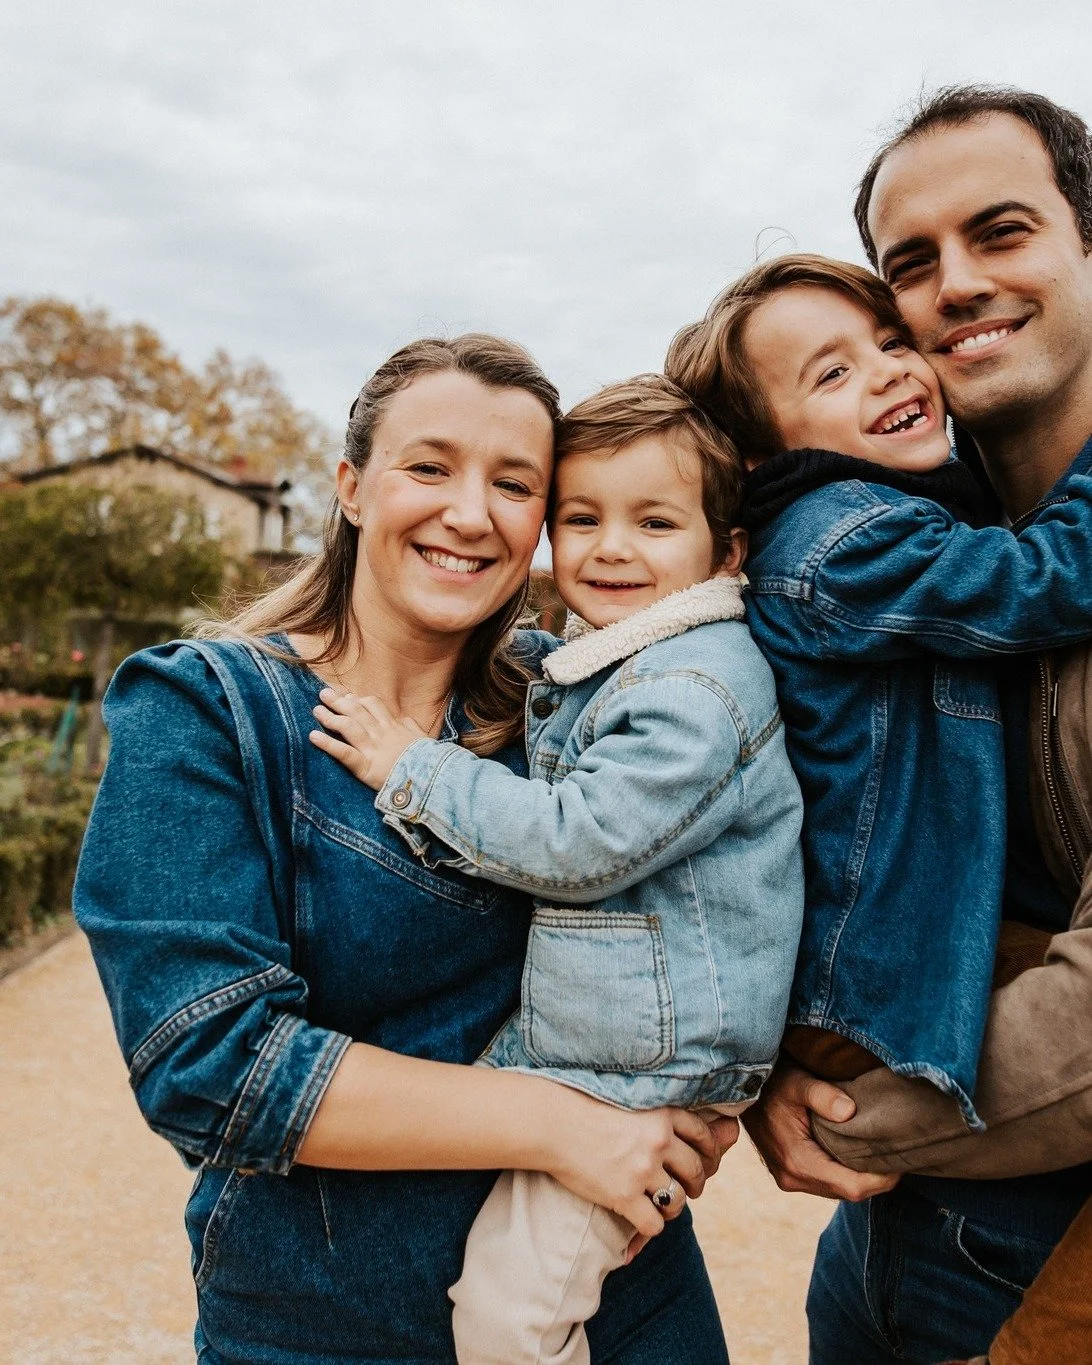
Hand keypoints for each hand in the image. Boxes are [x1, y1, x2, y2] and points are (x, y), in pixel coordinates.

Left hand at [309, 690, 427, 788]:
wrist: (433, 779)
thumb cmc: (430, 761)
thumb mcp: (423, 738)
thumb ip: (411, 727)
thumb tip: (403, 719)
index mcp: (395, 727)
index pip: (374, 706)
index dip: (358, 699)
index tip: (347, 695)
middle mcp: (381, 734)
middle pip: (357, 711)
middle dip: (339, 701)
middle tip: (324, 694)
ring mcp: (373, 749)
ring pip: (348, 727)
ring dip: (330, 717)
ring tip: (316, 711)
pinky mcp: (366, 768)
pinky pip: (344, 753)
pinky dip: (328, 744)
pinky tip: (313, 737)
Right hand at [544, 1089, 737, 1244]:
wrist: (551, 1124)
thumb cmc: (583, 1107)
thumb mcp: (628, 1100)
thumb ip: (655, 1113)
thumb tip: (680, 1124)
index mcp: (661, 1113)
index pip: (703, 1135)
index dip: (708, 1151)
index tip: (702, 1161)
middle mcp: (658, 1141)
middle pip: (696, 1170)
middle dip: (696, 1183)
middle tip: (689, 1189)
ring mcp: (641, 1170)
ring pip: (678, 1200)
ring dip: (674, 1207)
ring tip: (664, 1206)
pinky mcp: (624, 1196)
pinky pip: (654, 1224)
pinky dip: (651, 1227)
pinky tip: (641, 1221)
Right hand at [742, 1061, 899, 1201]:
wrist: (739, 1089)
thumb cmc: (770, 1082)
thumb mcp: (796, 1081)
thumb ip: (822, 1095)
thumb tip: (850, 1111)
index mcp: (798, 1162)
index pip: (852, 1187)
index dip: (882, 1180)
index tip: (901, 1162)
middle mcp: (793, 1178)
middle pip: (848, 1193)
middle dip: (876, 1179)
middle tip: (899, 1157)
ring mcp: (790, 1178)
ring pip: (839, 1190)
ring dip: (861, 1177)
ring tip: (883, 1155)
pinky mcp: (791, 1172)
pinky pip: (827, 1182)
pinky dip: (846, 1172)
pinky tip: (858, 1154)